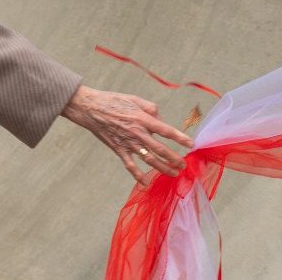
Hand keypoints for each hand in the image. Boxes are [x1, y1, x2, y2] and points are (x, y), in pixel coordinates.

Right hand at [61, 85, 193, 183]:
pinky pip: (130, 165)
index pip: (165, 130)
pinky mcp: (118, 150)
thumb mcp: (134, 99)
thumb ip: (151, 109)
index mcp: (142, 119)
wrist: (90, 108)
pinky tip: (146, 182)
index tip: (191, 144)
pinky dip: (138, 175)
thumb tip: (160, 120)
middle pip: (160, 149)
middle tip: (184, 164)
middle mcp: (137, 133)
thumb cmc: (113, 101)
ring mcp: (128, 143)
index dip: (179, 137)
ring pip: (149, 160)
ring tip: (174, 173)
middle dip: (174, 158)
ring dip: (163, 168)